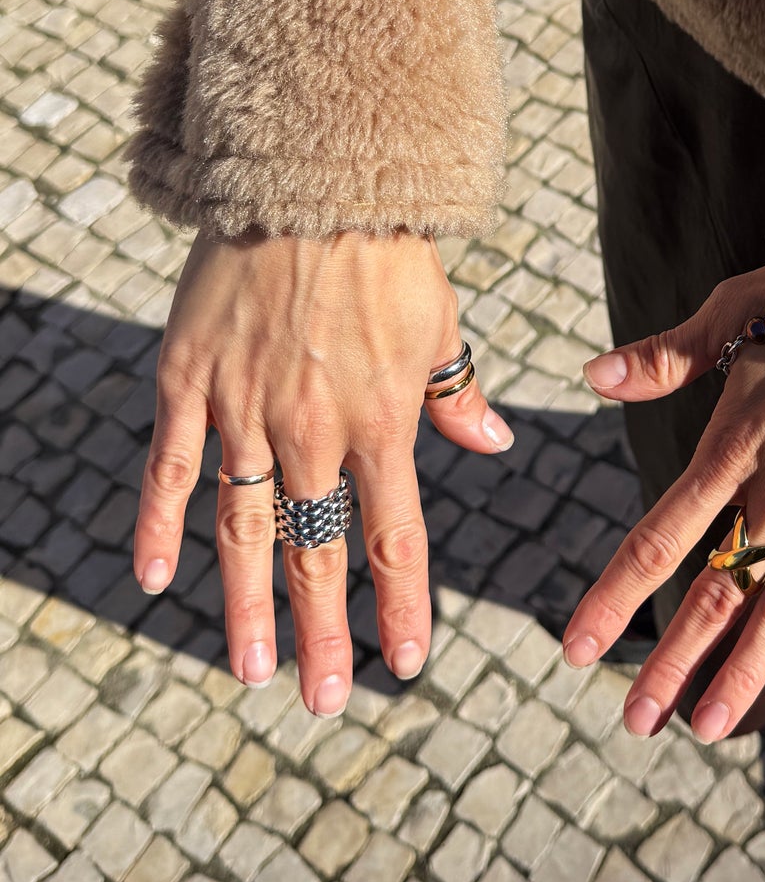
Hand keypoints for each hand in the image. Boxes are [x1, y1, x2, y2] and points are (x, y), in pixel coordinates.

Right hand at [131, 230, 512, 714]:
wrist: (316, 182)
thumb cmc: (390, 254)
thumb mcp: (441, 325)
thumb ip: (458, 395)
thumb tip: (496, 445)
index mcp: (383, 419)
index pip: (393, 537)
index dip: (400, 605)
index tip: (409, 661)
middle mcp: (312, 427)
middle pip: (314, 551)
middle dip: (321, 632)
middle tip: (323, 699)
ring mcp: (242, 407)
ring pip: (242, 526)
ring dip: (245, 603)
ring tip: (248, 670)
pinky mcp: (188, 379)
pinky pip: (167, 465)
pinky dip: (156, 523)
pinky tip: (152, 577)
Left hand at [563, 258, 764, 741]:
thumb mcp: (731, 311)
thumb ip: (665, 359)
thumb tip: (593, 375)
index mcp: (734, 448)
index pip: (660, 539)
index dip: (615, 598)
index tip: (578, 648)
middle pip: (717, 591)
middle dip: (672, 660)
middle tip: (637, 721)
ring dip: (747, 670)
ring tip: (711, 726)